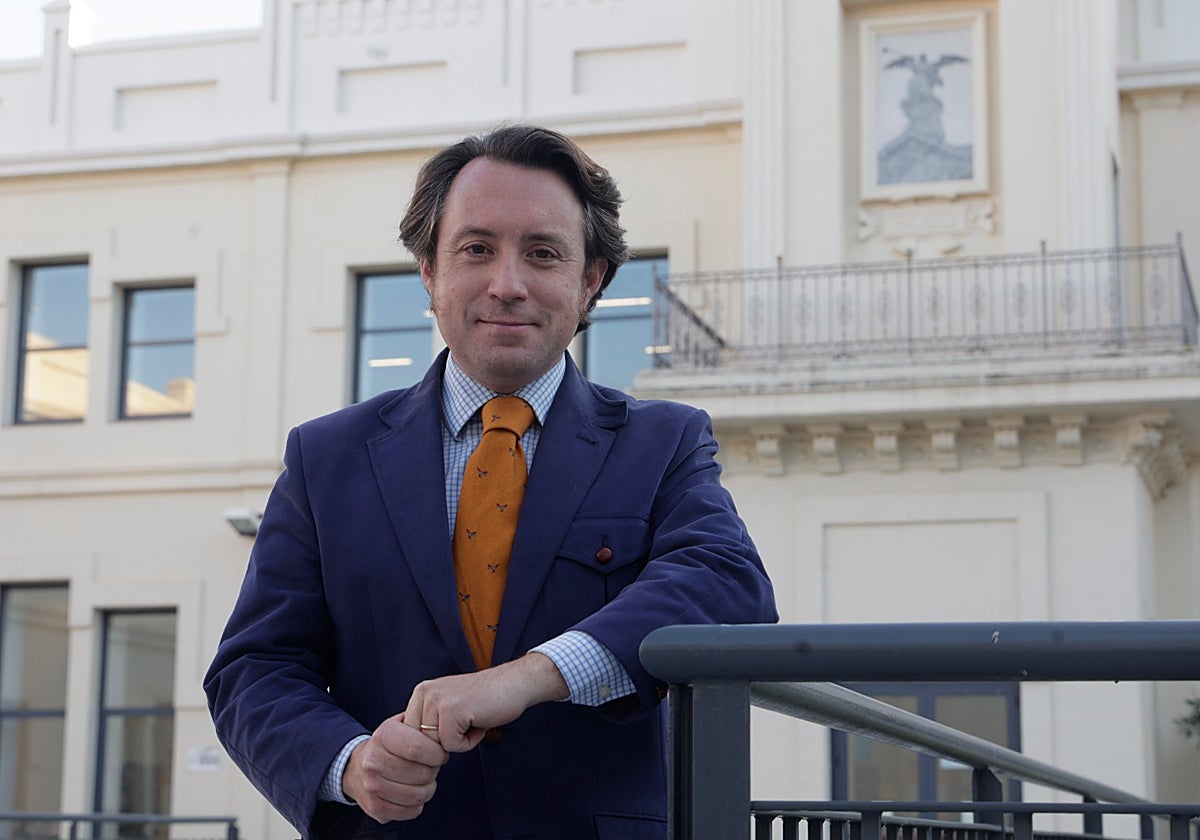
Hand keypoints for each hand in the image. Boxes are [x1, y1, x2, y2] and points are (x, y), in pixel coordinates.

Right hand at [341, 713, 448, 823]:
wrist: (357, 767)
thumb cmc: (390, 744)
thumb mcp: (402, 723)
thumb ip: (423, 720)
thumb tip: (445, 727)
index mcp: (382, 736)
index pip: (418, 748)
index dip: (437, 753)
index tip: (440, 754)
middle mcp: (373, 762)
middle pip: (422, 774)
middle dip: (434, 771)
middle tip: (431, 766)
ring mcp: (372, 787)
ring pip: (418, 795)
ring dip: (428, 788)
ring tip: (424, 779)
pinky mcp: (376, 808)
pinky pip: (411, 811)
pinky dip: (418, 804)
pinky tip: (413, 791)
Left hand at [403, 652, 568, 751]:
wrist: (514, 684)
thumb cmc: (484, 701)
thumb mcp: (447, 707)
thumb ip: (428, 723)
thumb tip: (410, 757)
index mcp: (421, 693)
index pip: (407, 737)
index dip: (430, 746)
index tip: (451, 734)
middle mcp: (424, 693)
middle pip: (418, 744)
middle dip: (441, 746)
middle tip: (464, 729)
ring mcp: (437, 700)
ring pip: (433, 747)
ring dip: (456, 744)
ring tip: (472, 723)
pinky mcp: (452, 709)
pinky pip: (451, 746)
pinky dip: (468, 743)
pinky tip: (479, 724)